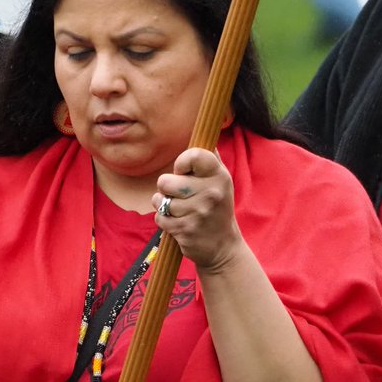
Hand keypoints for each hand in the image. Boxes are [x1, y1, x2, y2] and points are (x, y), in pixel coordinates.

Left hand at [153, 148, 242, 273]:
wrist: (222, 246)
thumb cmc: (216, 208)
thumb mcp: (221, 182)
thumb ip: (210, 159)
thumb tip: (205, 134)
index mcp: (219, 176)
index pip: (193, 156)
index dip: (181, 163)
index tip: (184, 172)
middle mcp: (211, 192)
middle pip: (165, 180)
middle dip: (167, 188)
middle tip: (180, 195)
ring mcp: (198, 212)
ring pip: (160, 200)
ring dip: (165, 206)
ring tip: (181, 211)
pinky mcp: (185, 230)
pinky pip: (159, 217)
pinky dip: (164, 221)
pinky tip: (179, 223)